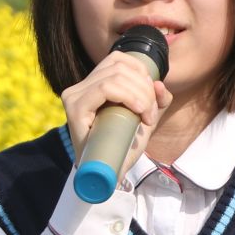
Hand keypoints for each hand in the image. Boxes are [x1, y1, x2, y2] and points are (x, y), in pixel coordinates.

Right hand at [61, 50, 172, 177]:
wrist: (109, 174)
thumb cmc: (123, 146)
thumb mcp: (145, 117)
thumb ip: (155, 100)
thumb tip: (160, 84)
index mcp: (93, 84)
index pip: (118, 59)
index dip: (141, 72)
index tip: (152, 98)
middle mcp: (80, 87)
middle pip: (120, 67)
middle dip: (144, 88)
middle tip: (151, 114)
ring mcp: (74, 96)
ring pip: (115, 76)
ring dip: (140, 95)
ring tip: (146, 117)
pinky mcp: (75, 109)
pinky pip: (104, 89)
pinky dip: (128, 96)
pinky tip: (138, 112)